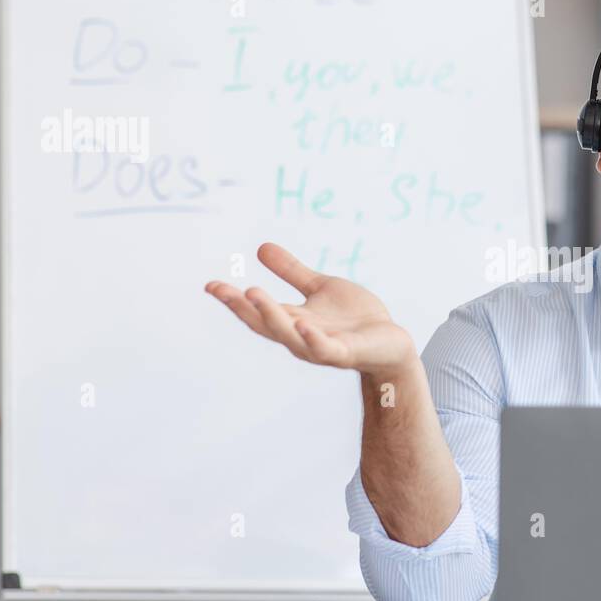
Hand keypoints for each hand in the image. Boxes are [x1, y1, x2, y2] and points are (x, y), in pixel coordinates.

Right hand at [205, 243, 416, 376]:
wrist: (390, 343)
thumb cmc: (355, 319)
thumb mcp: (320, 288)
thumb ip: (292, 272)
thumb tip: (260, 247)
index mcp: (292, 320)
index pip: (257, 311)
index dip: (233, 300)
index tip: (210, 285)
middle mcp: (300, 336)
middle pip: (265, 324)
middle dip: (244, 308)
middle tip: (223, 290)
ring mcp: (320, 347)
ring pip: (289, 335)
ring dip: (271, 317)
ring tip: (253, 294)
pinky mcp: (344, 353)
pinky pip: (325, 349)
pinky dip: (313, 339)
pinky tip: (303, 323)